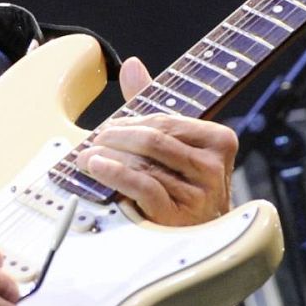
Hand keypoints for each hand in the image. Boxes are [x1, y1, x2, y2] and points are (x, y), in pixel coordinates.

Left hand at [78, 57, 236, 226]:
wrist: (196, 241)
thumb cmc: (183, 188)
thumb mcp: (174, 144)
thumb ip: (154, 104)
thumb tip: (131, 65)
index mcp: (219, 140)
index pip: (165, 120)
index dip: (130, 122)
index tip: (107, 128)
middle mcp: (214, 166)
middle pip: (153, 139)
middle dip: (116, 137)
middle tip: (92, 141)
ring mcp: (200, 193)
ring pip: (145, 162)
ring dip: (109, 156)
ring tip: (86, 156)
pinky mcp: (181, 215)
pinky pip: (142, 185)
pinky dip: (114, 174)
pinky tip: (97, 169)